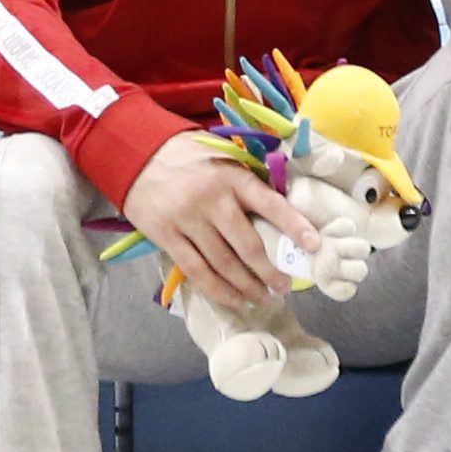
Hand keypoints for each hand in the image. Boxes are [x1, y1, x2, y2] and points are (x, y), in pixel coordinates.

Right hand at [122, 132, 306, 305]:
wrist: (136, 152)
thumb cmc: (187, 156)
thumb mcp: (222, 156)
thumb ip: (247, 181)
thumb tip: (280, 212)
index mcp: (232, 177)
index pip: (270, 203)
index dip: (294, 225)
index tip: (314, 245)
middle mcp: (212, 199)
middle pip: (247, 246)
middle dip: (270, 272)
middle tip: (284, 286)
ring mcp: (187, 220)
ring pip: (223, 264)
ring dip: (247, 286)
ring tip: (263, 297)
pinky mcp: (166, 236)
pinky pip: (196, 270)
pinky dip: (218, 290)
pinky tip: (233, 299)